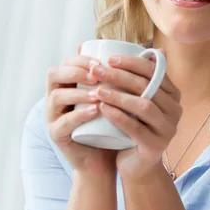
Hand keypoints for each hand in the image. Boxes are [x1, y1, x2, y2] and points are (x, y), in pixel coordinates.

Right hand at [45, 44, 116, 174]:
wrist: (104, 160)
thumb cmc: (111, 124)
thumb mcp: (116, 98)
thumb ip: (128, 76)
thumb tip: (156, 50)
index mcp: (67, 85)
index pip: (66, 63)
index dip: (82, 59)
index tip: (102, 61)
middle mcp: (55, 98)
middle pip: (54, 74)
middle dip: (76, 71)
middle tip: (98, 75)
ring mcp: (53, 117)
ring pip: (56, 97)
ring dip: (78, 93)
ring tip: (99, 94)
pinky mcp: (57, 136)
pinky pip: (62, 123)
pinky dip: (79, 115)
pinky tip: (95, 111)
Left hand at [89, 51, 181, 181]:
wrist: (135, 164)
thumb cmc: (131, 125)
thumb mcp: (132, 99)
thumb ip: (127, 75)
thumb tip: (106, 47)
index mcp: (172, 93)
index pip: (154, 70)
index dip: (131, 62)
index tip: (108, 58)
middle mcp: (175, 109)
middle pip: (147, 86)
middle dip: (120, 76)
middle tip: (97, 70)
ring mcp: (168, 129)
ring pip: (143, 106)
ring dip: (118, 95)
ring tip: (97, 90)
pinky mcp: (156, 146)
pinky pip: (136, 128)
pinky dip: (118, 117)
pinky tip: (102, 109)